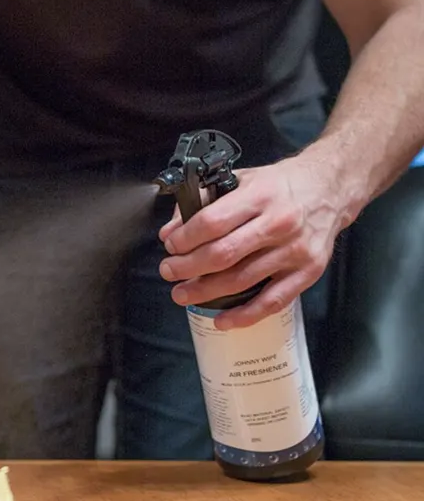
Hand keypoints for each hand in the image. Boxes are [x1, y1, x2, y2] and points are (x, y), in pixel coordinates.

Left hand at [158, 152, 351, 329]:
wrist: (331, 188)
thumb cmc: (280, 186)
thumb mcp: (243, 181)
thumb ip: (205, 203)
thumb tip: (170, 232)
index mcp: (260, 196)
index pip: (212, 222)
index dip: (185, 239)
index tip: (171, 246)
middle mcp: (278, 223)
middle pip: (223, 254)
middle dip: (188, 268)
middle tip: (169, 272)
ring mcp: (294, 250)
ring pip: (242, 280)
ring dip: (206, 292)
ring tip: (183, 294)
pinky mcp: (307, 272)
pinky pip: (272, 301)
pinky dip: (244, 315)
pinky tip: (222, 319)